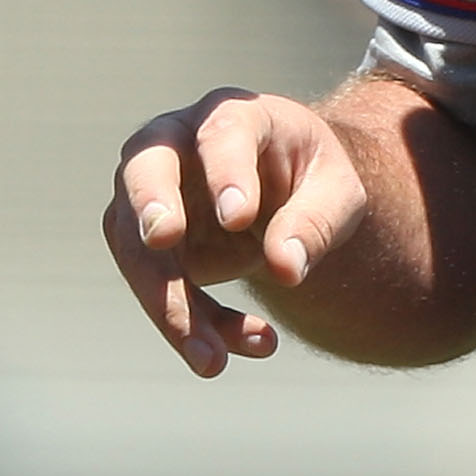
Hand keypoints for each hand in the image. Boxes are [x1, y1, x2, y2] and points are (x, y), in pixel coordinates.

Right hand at [104, 87, 369, 377]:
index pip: (223, 134)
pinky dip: (195, 323)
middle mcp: (177, 144)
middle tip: (164, 240)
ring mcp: (150, 193)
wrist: (286, 193)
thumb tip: (285, 268)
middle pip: (144, 166)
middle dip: (151, 203)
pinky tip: (251, 344)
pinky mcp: (145, 242)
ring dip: (170, 304)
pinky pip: (157, 285)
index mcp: (234, 115)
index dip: (228, 171)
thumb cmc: (312, 177)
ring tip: (213, 360)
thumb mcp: (337, 193)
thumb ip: (315, 222)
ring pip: (138, 246)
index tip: (240, 217)